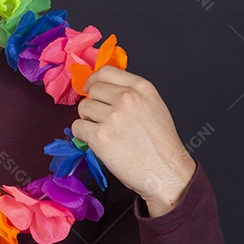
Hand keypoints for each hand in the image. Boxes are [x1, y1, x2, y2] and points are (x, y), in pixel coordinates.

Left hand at [71, 66, 195, 216]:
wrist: (165, 171)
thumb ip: (131, 93)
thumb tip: (103, 88)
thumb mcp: (153, 105)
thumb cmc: (160, 144)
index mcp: (141, 87)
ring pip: (83, 108)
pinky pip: (77, 127)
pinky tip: (95, 142)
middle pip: (93, 90)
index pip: (106, 72)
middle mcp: (127, 98)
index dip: (94, 81)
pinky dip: (82, 135)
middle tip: (102, 119)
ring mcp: (113, 116)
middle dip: (93, 104)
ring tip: (104, 132)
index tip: (90, 89)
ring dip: (88, 120)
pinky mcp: (101, 136)